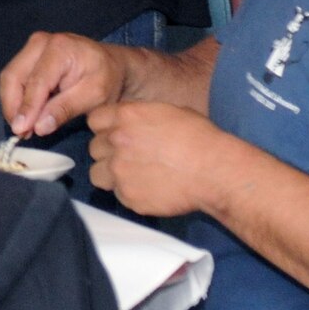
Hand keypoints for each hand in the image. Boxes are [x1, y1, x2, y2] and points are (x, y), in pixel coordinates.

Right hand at [0, 30, 127, 138]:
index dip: (27, 108)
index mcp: (60, 48)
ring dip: (13, 106)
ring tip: (25, 129)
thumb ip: (66, 109)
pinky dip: (17, 100)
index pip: (36, 82)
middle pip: (13, 77)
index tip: (21, 131)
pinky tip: (26, 118)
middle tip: (22, 133)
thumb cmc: (107, 78)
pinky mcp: (28, 57)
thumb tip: (38, 127)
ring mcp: (32, 48)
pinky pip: (14, 80)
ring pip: (9, 79)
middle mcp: (40, 42)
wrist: (111, 64)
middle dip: (14, 108)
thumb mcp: (94, 96)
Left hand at [87, 100, 228, 216]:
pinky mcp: (128, 197)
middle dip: (109, 152)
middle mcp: (117, 142)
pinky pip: (117, 194)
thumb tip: (131, 124)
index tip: (115, 134)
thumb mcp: (169, 112)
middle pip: (94, 147)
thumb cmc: (199, 139)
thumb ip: (140, 118)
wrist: (214, 171)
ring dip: (110, 174)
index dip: (105, 127)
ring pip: (97, 173)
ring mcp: (120, 171)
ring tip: (134, 175)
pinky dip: (129, 193)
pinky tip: (149, 188)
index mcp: (126, 116)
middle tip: (130, 157)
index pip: (94, 120)